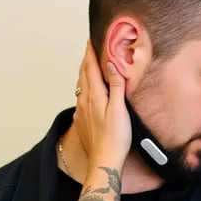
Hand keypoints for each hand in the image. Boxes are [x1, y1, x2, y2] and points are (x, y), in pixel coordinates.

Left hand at [74, 41, 131, 167]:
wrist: (104, 161)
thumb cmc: (116, 137)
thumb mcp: (119, 109)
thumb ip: (116, 85)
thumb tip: (112, 63)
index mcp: (94, 95)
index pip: (90, 67)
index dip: (90, 52)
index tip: (91, 39)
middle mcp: (84, 101)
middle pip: (83, 74)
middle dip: (87, 59)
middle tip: (91, 48)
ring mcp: (81, 111)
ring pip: (81, 86)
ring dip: (85, 73)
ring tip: (90, 65)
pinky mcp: (82, 121)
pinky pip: (81, 98)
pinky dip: (85, 88)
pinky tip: (89, 92)